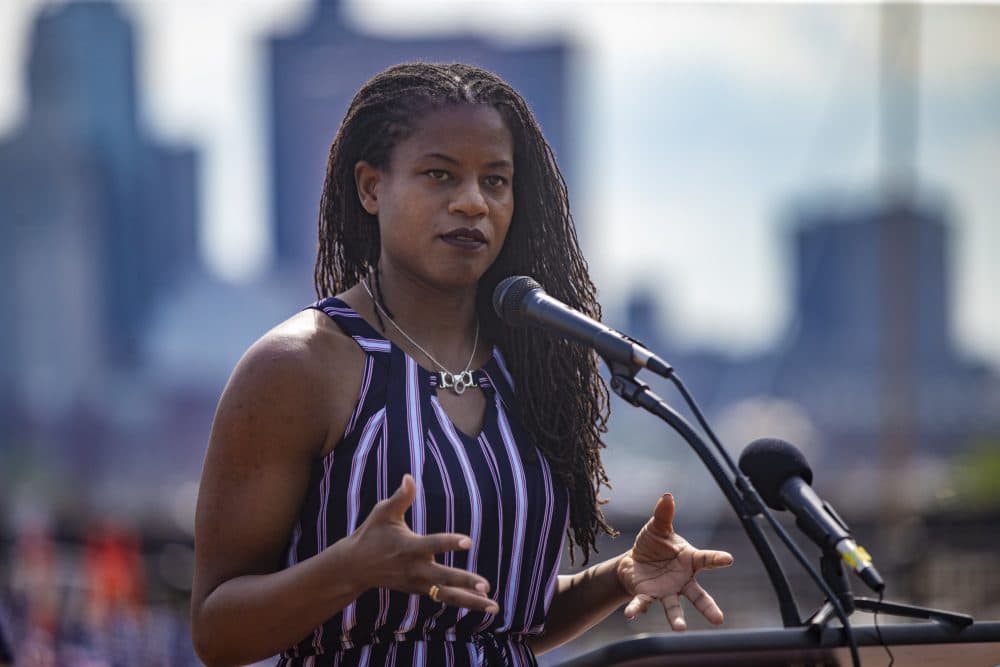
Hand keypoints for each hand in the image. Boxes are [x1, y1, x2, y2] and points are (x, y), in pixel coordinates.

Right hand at [347, 474, 498, 613]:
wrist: (355, 567)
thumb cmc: (372, 534)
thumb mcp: (383, 512)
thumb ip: (400, 497)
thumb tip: (410, 477)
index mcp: (408, 547)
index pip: (432, 544)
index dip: (450, 543)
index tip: (468, 542)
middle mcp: (415, 568)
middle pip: (443, 578)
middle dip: (465, 582)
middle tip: (486, 585)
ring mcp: (418, 583)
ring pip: (446, 594)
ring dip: (471, 601)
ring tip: (494, 606)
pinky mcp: (420, 590)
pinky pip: (443, 596)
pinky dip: (463, 602)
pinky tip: (483, 604)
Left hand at [617, 493, 732, 629]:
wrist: (634, 561)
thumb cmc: (653, 544)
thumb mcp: (657, 527)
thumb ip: (664, 514)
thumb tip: (667, 495)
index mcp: (689, 560)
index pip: (706, 559)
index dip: (717, 558)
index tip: (728, 559)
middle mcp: (682, 580)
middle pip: (698, 595)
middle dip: (708, 607)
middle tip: (719, 620)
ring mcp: (667, 590)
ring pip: (674, 606)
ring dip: (677, 617)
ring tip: (680, 628)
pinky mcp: (648, 596)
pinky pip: (643, 603)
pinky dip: (637, 608)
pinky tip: (630, 615)